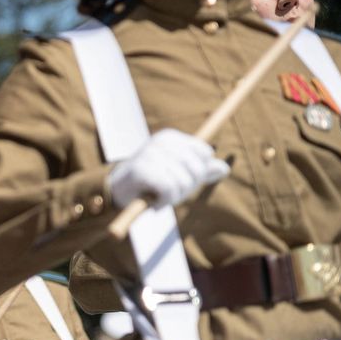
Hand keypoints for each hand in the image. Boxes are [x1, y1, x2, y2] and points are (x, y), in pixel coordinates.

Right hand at [108, 129, 228, 208]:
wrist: (116, 193)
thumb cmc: (150, 184)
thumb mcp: (178, 175)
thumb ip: (201, 171)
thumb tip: (225, 168)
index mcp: (170, 137)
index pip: (204, 154)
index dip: (197, 172)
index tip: (178, 178)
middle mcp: (160, 141)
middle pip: (197, 169)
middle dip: (186, 187)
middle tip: (168, 191)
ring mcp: (150, 154)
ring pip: (184, 182)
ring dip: (173, 197)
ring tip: (157, 195)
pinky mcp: (143, 170)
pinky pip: (170, 190)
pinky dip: (164, 201)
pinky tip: (153, 201)